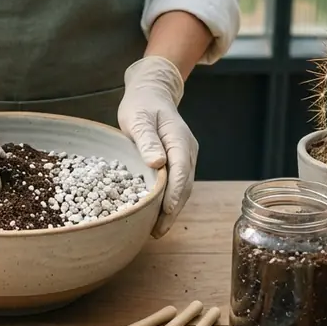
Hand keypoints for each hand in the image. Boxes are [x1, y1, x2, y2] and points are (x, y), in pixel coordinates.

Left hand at [118, 56, 197, 237]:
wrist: (152, 93)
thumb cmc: (141, 105)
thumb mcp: (138, 118)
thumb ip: (147, 139)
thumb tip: (157, 163)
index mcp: (179, 139)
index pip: (181, 170)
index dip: (174, 193)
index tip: (166, 211)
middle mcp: (188, 151)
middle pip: (185, 185)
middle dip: (173, 210)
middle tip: (157, 231)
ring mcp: (186, 158)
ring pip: (183, 188)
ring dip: (172, 210)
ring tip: (156, 231)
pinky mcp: (179, 163)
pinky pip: (177, 185)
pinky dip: (169, 202)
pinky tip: (157, 217)